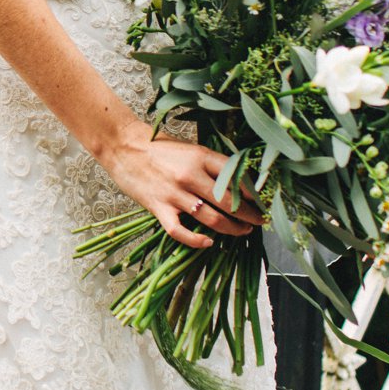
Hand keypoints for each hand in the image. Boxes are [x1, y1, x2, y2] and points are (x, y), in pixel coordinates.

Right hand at [99, 123, 265, 247]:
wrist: (123, 146)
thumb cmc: (159, 147)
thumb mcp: (191, 148)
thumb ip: (211, 164)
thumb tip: (239, 182)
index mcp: (201, 156)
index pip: (237, 178)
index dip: (255, 194)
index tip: (265, 202)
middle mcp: (190, 175)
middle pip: (229, 202)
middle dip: (249, 215)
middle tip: (260, 222)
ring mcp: (174, 193)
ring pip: (211, 218)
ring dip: (231, 228)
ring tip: (243, 232)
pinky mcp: (158, 207)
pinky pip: (180, 231)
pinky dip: (196, 240)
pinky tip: (208, 243)